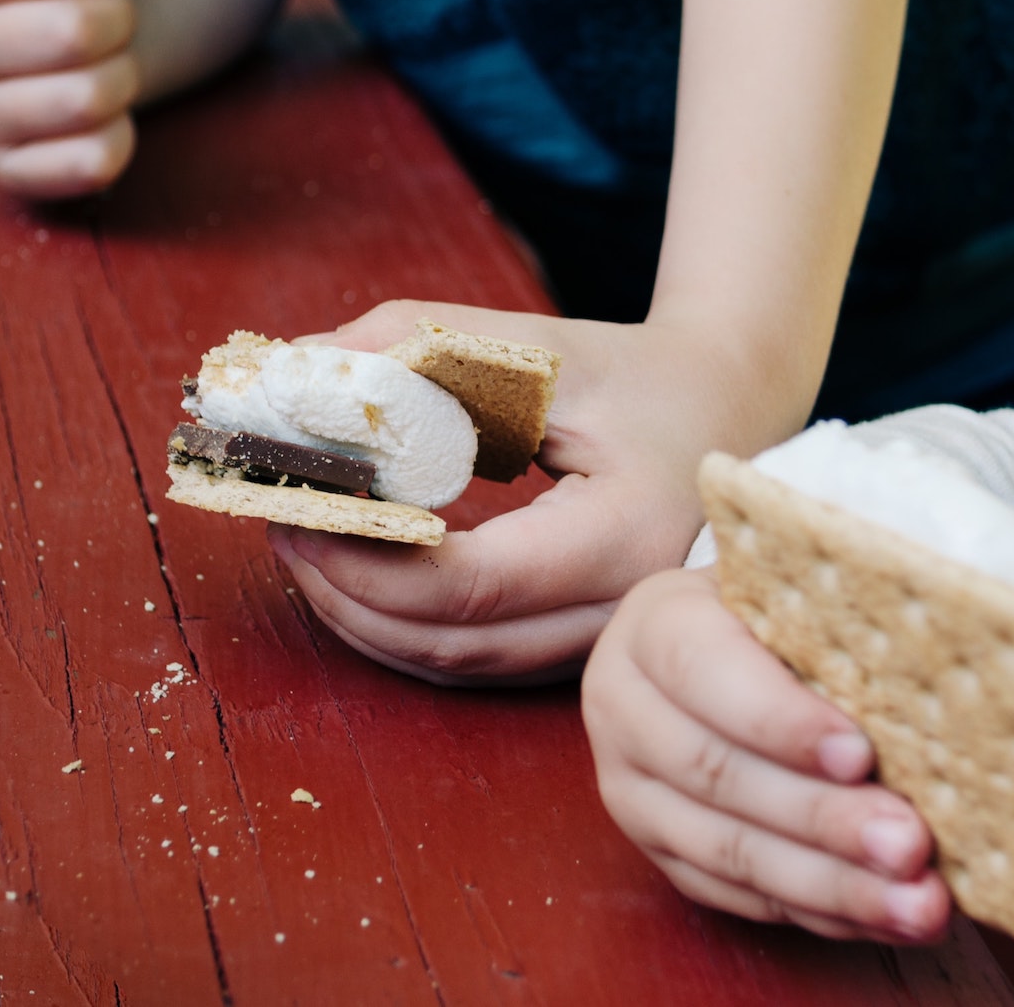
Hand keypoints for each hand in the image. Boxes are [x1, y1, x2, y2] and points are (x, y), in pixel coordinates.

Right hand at [0, 0, 143, 197]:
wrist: (79, 41)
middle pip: (73, 33)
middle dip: (120, 20)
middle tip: (109, 22)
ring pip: (88, 101)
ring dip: (124, 76)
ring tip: (104, 63)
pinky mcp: (11, 173)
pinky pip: (94, 162)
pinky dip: (123, 135)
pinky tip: (102, 115)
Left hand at [266, 299, 805, 683]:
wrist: (735, 411)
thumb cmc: (642, 375)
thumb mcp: (540, 346)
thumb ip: (421, 345)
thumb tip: (300, 370)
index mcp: (624, 537)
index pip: (468, 587)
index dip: (365, 560)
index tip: (297, 505)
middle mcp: (620, 613)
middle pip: (451, 644)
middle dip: (345, 593)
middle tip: (279, 521)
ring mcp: (603, 643)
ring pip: (457, 667)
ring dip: (363, 617)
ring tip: (302, 544)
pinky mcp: (579, 647)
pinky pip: (476, 662)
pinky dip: (403, 627)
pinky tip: (357, 574)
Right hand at [583, 567, 950, 940]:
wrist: (717, 641)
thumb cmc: (778, 607)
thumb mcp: (790, 589)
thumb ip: (831, 622)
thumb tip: (927, 675)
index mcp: (652, 626)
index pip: (705, 673)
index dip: (781, 720)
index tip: (861, 754)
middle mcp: (624, 710)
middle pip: (718, 775)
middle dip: (822, 818)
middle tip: (909, 843)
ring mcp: (633, 791)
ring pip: (728, 852)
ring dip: (831, 885)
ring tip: (916, 903)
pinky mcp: (662, 853)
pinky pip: (740, 897)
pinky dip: (820, 912)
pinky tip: (885, 915)